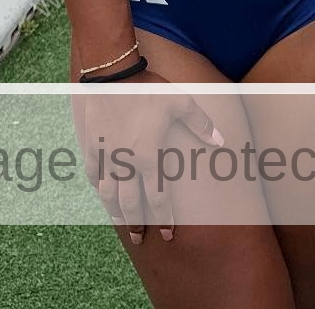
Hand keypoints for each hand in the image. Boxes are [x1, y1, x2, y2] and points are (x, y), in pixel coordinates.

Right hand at [72, 67, 222, 244]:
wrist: (113, 76)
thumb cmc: (150, 89)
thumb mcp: (181, 102)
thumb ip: (201, 124)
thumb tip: (221, 142)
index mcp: (149, 156)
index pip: (157, 197)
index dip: (163, 218)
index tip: (167, 234)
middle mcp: (126, 163)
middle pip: (130, 203)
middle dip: (137, 224)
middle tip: (140, 239)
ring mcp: (107, 157)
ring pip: (109, 195)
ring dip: (115, 212)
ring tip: (121, 223)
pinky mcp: (92, 148)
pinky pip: (94, 175)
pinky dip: (99, 188)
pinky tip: (103, 193)